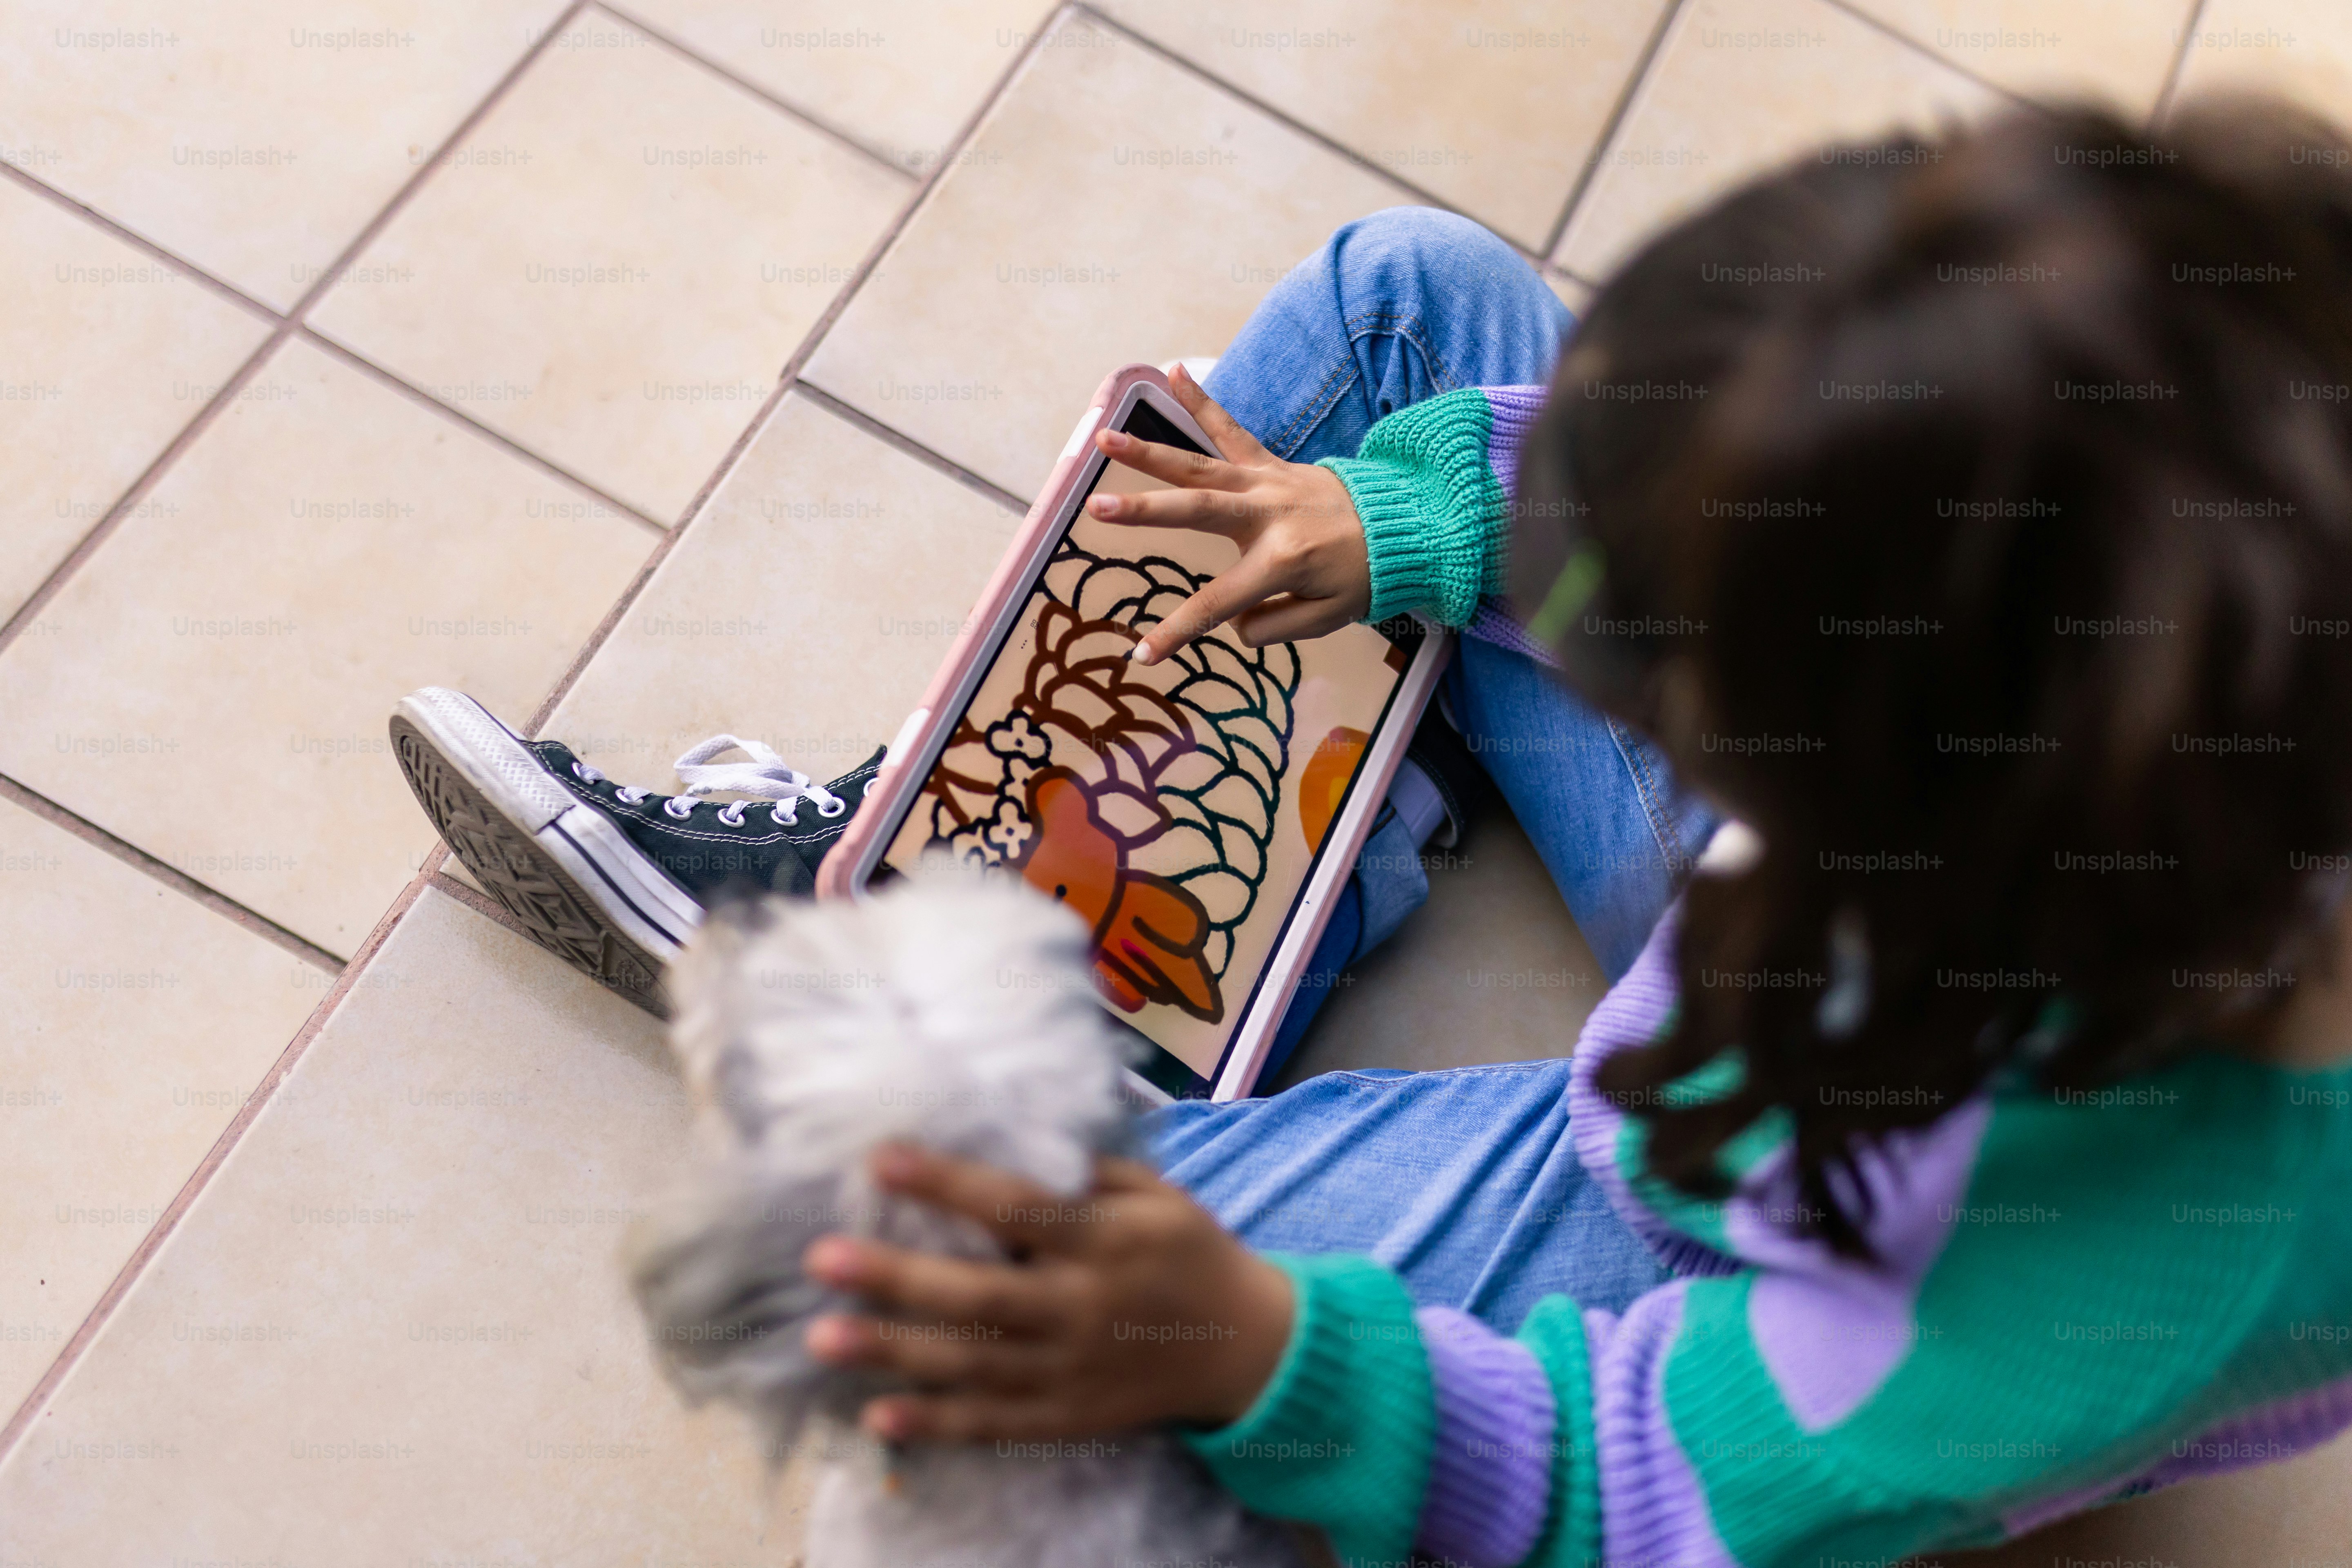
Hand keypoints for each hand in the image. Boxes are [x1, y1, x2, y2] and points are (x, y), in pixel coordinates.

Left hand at [801, 1145, 1293, 1441]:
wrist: (1248, 1347)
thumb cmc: (1189, 1252)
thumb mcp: (1156, 1195)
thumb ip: (1087, 1173)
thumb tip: (1013, 1136)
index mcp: (1105, 1241)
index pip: (1015, 1208)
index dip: (947, 1183)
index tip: (881, 1156)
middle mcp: (1081, 1308)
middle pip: (978, 1296)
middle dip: (897, 1277)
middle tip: (821, 1258)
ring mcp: (1071, 1372)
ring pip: (972, 1364)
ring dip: (894, 1352)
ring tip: (823, 1337)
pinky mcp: (1068, 1419)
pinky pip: (993, 1424)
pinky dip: (935, 1424)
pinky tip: (876, 1417)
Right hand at [1087, 363, 1369, 663]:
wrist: (1408, 524)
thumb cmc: (1365, 575)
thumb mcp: (1327, 618)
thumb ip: (1275, 625)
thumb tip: (1234, 624)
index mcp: (1282, 561)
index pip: (1217, 605)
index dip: (1178, 632)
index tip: (1142, 654)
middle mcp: (1269, 515)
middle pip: (1197, 512)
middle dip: (1145, 512)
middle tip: (1097, 508)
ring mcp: (1268, 482)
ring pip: (1202, 465)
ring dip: (1150, 451)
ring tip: (1106, 436)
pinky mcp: (1272, 463)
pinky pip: (1232, 432)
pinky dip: (1203, 403)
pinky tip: (1174, 372)